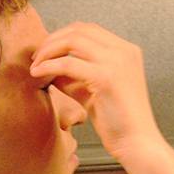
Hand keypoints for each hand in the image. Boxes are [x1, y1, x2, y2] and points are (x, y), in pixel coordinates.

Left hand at [30, 22, 162, 161]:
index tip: (45, 52)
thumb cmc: (117, 122)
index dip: (62, 36)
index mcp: (126, 51)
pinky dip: (49, 66)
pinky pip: (68, 63)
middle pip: (79, 30)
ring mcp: (117, 62)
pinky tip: (37, 74)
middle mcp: (124, 51)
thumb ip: (74, 75)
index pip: (88, 30)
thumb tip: (46, 64)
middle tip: (36, 57)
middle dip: (52, 40)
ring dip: (48, 50)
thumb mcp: (92, 91)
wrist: (138, 144)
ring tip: (35, 66)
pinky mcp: (106, 77)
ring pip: (73, 41)